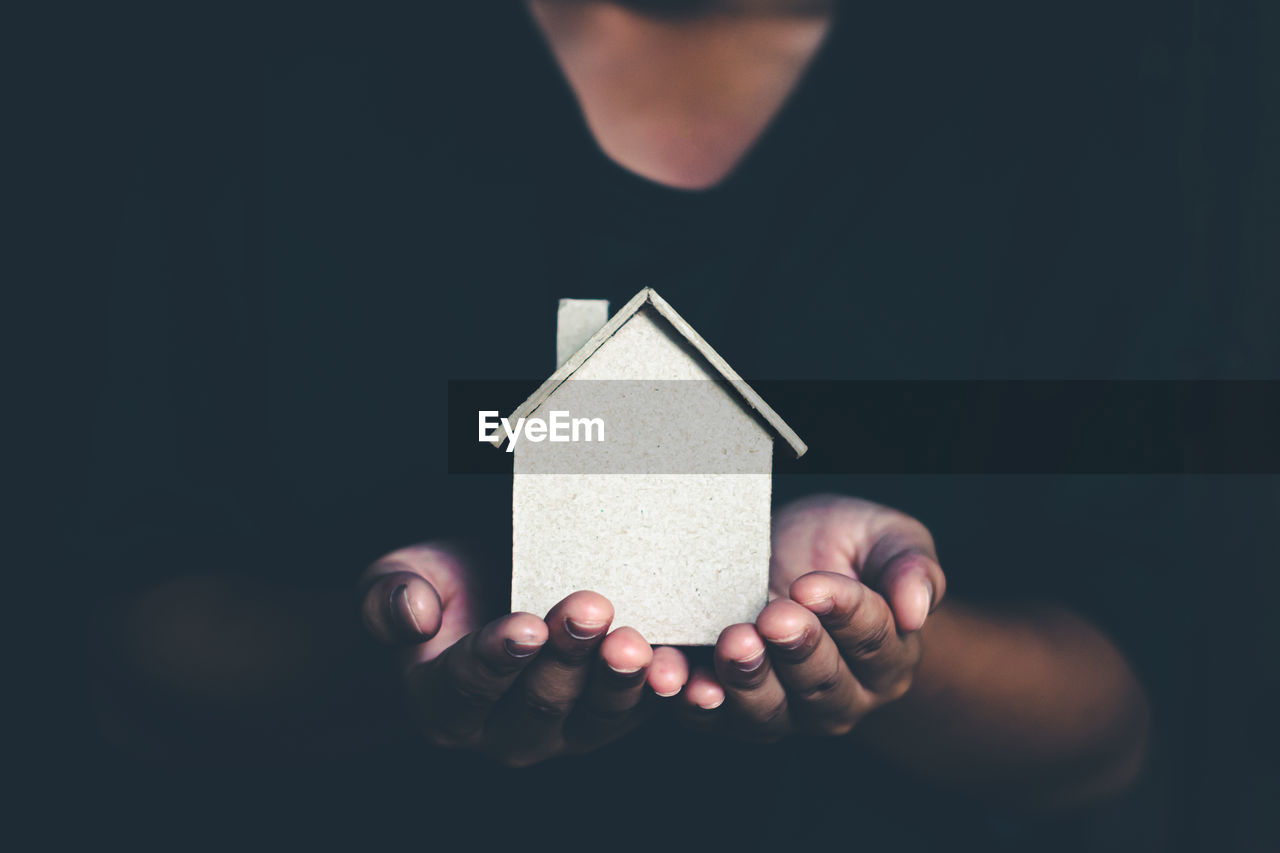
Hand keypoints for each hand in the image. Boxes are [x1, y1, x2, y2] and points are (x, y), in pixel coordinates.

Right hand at [359, 543, 690, 765]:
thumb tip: (413, 615)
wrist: (501, 580)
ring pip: (595, 717)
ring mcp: (564, 731)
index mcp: (444, 704)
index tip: (523, 623)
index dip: (496, 658)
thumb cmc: (449, 581)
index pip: (467, 687)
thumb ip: (389, 597)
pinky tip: (676, 665)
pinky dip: (661, 692)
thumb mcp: (400, 574)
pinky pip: (642, 712)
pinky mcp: (613, 716)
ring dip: (618, 681)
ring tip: (634, 641)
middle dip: (565, 659)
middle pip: (538, 705)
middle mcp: (503, 732)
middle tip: (588, 608)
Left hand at [678, 494, 945, 740]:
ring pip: (768, 711)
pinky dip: (691, 701)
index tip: (814, 587)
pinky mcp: (730, 711)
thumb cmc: (841, 548)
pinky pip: (710, 718)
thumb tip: (918, 608)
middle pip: (821, 683)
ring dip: (746, 680)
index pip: (873, 639)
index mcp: (886, 657)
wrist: (789, 560)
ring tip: (733, 645)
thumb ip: (911, 566)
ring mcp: (785, 710)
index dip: (844, 613)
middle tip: (773, 617)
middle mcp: (840, 696)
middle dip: (795, 650)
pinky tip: (677, 679)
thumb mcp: (886, 538)